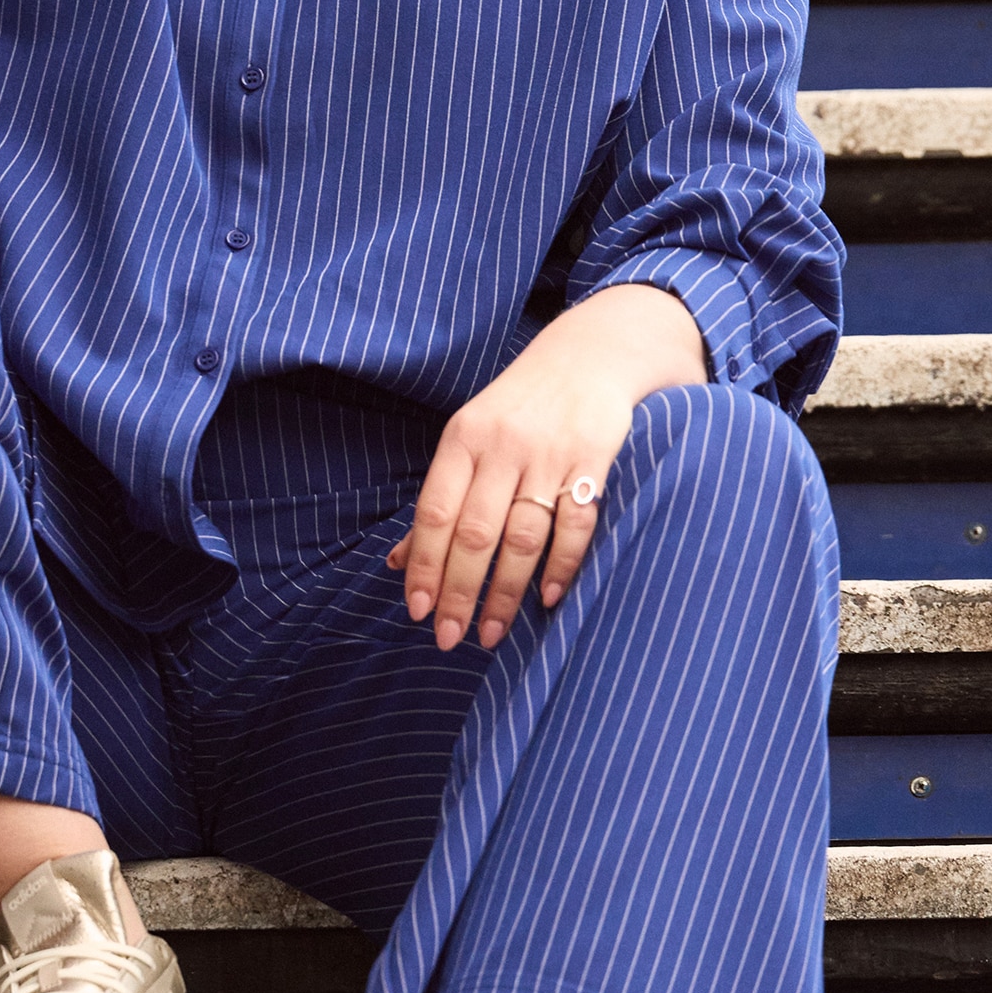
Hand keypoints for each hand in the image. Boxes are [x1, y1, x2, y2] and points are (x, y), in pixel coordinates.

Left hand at [389, 287, 707, 651]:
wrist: (590, 354)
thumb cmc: (519, 409)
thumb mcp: (470, 440)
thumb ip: (438, 500)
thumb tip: (397, 563)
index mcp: (464, 439)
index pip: (434, 512)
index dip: (423, 566)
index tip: (417, 611)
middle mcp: (503, 447)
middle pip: (475, 532)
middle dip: (458, 591)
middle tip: (448, 638)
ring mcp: (550, 454)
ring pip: (522, 535)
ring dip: (505, 592)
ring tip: (491, 632)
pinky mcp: (594, 459)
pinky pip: (576, 523)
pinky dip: (561, 565)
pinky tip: (546, 599)